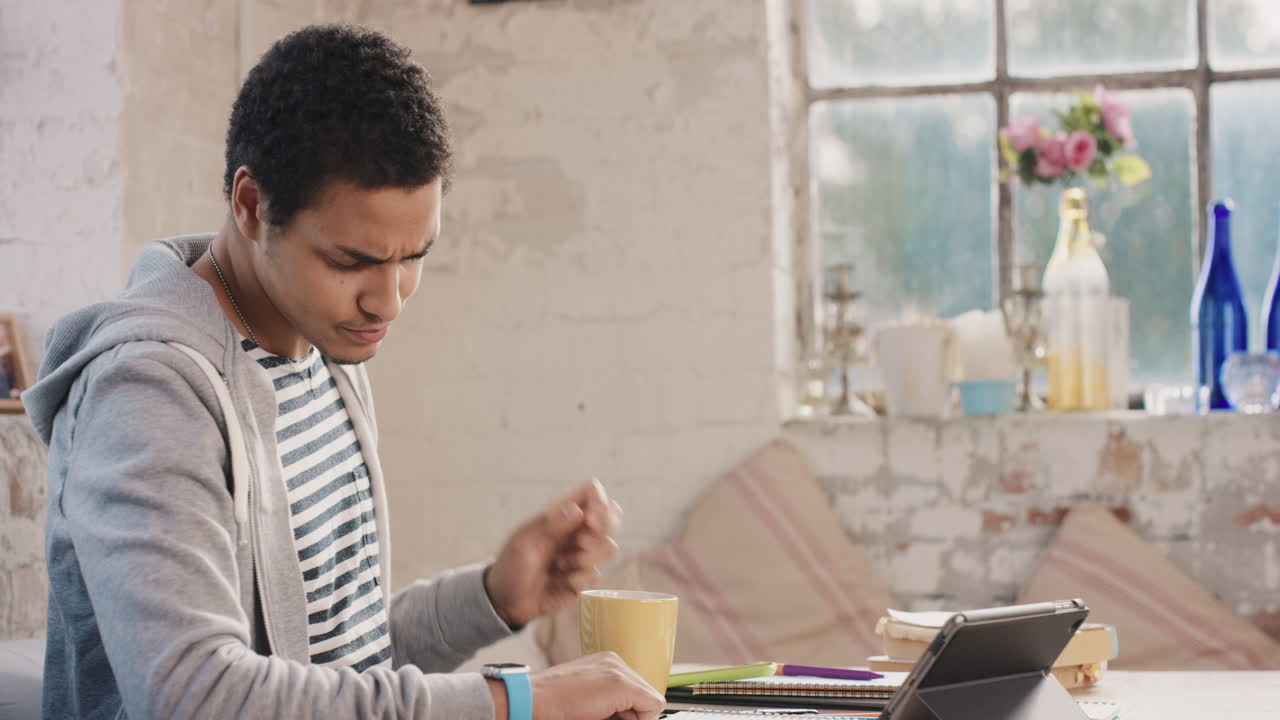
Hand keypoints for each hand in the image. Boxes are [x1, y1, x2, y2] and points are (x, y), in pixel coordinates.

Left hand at [485, 479, 621, 627]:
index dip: (599, 504)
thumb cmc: (510, 567)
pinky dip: (577, 580)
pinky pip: (596, 575)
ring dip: (587, 559)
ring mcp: (582, 553)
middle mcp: (576, 530)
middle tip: (581, 544)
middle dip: (603, 532)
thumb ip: (550, 525)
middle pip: (612, 517)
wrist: (506, 602)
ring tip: (560, 566)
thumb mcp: (524, 544)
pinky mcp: (584, 577)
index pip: (591, 492)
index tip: (590, 522)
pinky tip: (558, 582)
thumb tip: (577, 510)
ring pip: (610, 547)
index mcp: (560, 514)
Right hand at [487, 652, 664, 719]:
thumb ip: (611, 700)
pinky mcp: (620, 683)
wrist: (532, 701)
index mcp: (607, 663)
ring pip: (650, 703)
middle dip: (631, 714)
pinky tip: (605, 717)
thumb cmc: (553, 704)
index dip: (628, 712)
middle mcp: (615, 661)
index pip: (637, 692)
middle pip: (646, 696)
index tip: (609, 716)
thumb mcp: (588, 697)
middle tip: (601, 716)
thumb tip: (636, 713)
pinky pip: (653, 706)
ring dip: (630, 717)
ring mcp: (618, 670)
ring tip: (599, 715)